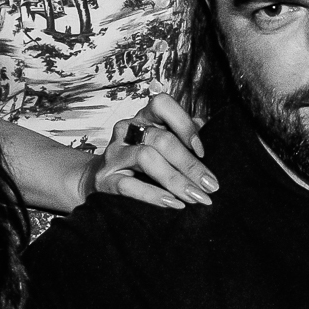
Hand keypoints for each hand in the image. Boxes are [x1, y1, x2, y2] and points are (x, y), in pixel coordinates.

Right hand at [84, 94, 217, 209]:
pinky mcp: (105, 179)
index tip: (202, 150)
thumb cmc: (139, 162)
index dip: (184, 124)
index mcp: (143, 117)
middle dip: (190, 164)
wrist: (99, 180)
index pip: (162, 104)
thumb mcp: (160, 144)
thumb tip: (206, 126)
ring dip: (176, 180)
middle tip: (210, 185)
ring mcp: (114, 154)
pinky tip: (174, 204)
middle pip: (161, 140)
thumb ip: (181, 135)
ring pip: (146, 158)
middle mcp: (127, 131)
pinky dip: (154, 195)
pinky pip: (129, 185)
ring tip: (196, 197)